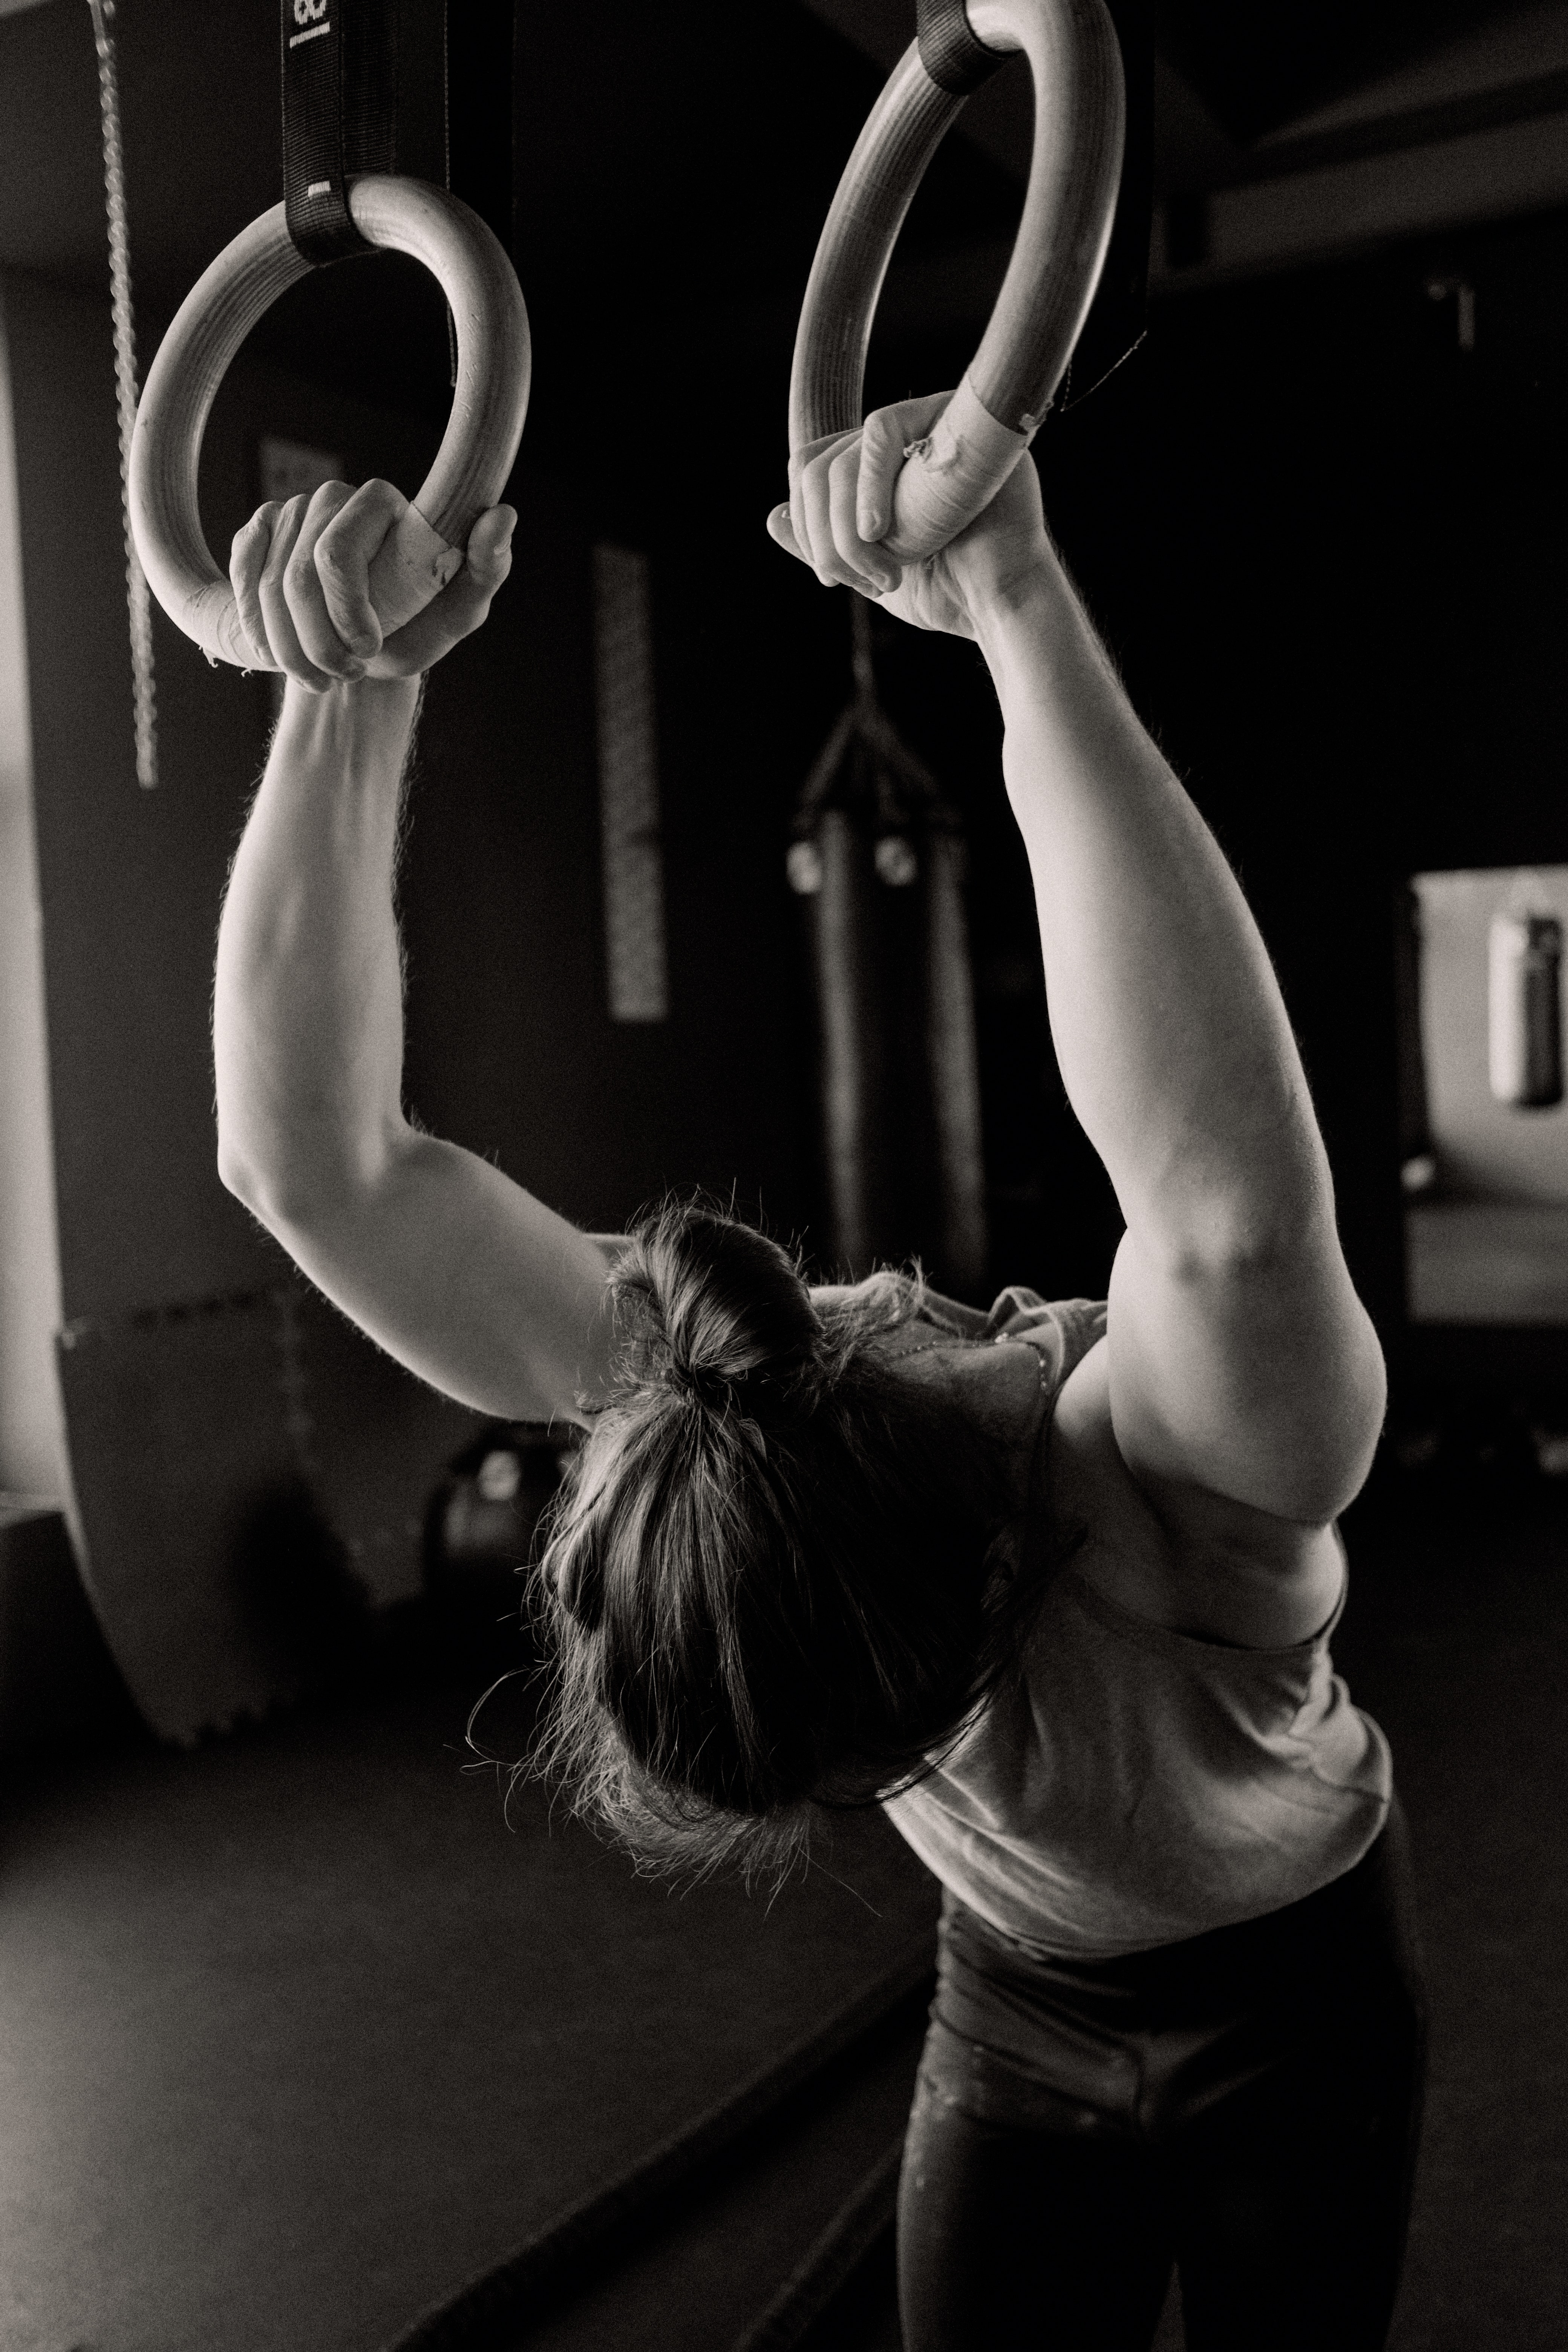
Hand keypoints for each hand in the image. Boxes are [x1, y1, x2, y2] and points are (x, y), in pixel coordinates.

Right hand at [229, 479, 514, 688]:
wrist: (368, 648)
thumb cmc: (419, 625)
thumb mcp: (457, 612)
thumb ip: (486, 569)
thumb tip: (502, 516)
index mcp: (382, 502)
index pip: (335, 555)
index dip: (345, 612)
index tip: (370, 650)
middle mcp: (332, 497)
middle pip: (297, 577)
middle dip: (318, 641)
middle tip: (346, 675)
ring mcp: (289, 511)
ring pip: (266, 589)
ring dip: (290, 649)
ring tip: (322, 675)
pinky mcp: (257, 532)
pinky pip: (240, 579)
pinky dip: (258, 628)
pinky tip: (281, 652)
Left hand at [767, 391, 1050, 639]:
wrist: (999, 605)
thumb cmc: (949, 592)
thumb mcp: (869, 571)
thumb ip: (824, 543)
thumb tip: (773, 514)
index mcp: (889, 468)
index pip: (818, 466)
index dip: (809, 518)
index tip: (829, 574)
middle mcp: (910, 437)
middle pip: (821, 461)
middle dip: (822, 531)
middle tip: (850, 580)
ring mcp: (935, 423)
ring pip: (843, 454)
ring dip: (846, 528)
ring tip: (883, 574)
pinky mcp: (957, 418)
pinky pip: (882, 426)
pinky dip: (866, 484)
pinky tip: (880, 532)